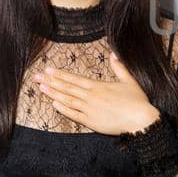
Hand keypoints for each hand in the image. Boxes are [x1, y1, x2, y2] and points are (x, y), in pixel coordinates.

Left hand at [34, 52, 159, 134]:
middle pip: (67, 88)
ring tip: (42, 88)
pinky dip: (63, 109)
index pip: (74, 79)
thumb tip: (114, 54)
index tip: (48, 70)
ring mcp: (89, 110)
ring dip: (53, 94)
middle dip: (51, 82)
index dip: (60, 74)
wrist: (140, 121)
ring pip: (67, 100)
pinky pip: (74, 115)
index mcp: (98, 86)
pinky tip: (54, 104)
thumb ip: (119, 68)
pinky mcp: (91, 122)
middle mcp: (91, 97)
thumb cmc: (137, 101)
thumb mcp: (129, 81)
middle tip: (37, 77)